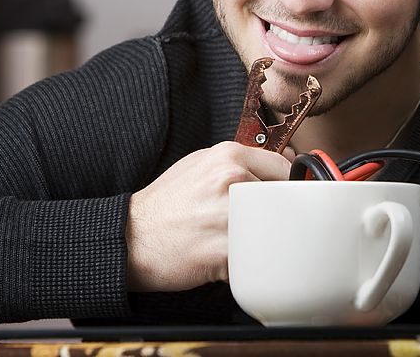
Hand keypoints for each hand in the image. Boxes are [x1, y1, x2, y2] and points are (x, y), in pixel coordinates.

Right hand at [125, 141, 294, 291]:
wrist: (130, 237)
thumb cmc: (168, 202)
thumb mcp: (202, 165)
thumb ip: (243, 161)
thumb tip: (288, 161)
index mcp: (228, 157)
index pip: (285, 167)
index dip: (289, 185)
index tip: (286, 196)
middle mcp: (230, 182)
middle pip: (285, 199)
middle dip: (279, 213)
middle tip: (264, 221)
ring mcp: (227, 217)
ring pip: (274, 228)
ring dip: (267, 238)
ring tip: (247, 238)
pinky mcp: (223, 252)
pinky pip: (256, 257)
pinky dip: (250, 260)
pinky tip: (231, 255)